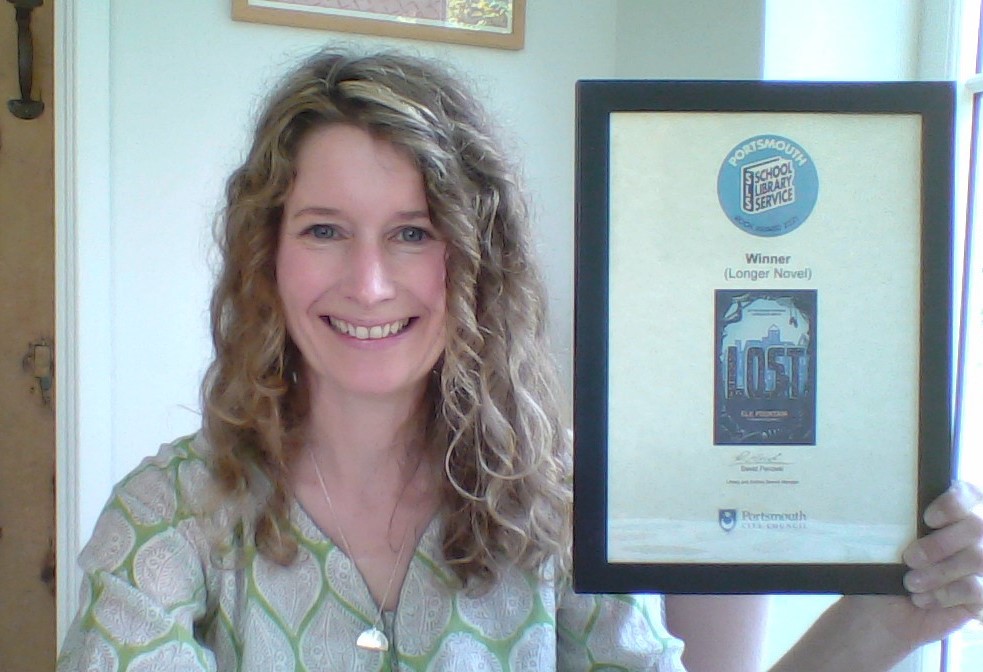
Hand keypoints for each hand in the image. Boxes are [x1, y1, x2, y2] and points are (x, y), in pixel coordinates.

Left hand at [897, 481, 982, 643]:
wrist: (879, 611)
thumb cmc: (882, 568)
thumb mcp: (883, 540)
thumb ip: (898, 520)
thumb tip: (887, 496)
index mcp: (949, 516)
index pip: (970, 494)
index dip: (954, 502)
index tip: (928, 518)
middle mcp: (971, 538)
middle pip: (976, 526)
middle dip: (940, 543)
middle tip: (909, 558)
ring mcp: (980, 568)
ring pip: (977, 558)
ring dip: (939, 571)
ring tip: (910, 583)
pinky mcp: (981, 597)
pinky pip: (975, 589)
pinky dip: (944, 594)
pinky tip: (921, 599)